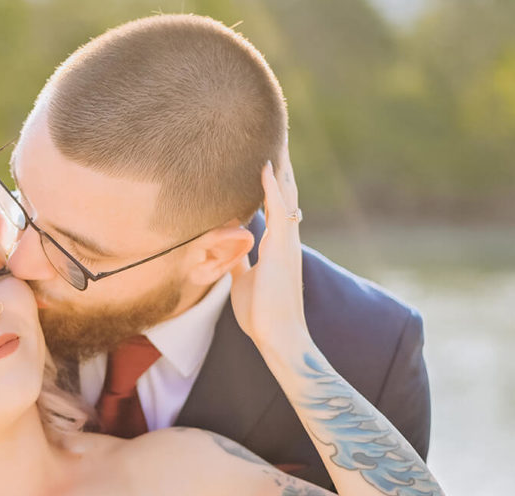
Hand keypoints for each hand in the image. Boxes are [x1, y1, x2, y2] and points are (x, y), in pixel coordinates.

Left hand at [229, 141, 308, 350]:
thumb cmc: (261, 313)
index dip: (270, 184)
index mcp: (276, 247)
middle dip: (280, 170)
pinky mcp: (281, 251)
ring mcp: (286, 244)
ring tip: (274, 141)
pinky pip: (279, 212)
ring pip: (285, 197)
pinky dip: (272, 189)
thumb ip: (238, 261)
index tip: (264, 160)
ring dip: (279, 170)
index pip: (274, 206)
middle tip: (275, 139)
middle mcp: (285, 241)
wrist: (277, 336)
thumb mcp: (243, 280)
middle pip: (285, 195)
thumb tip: (228, 248)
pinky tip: (265, 168)